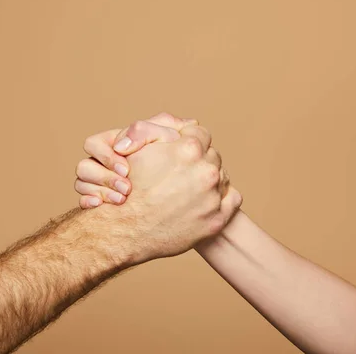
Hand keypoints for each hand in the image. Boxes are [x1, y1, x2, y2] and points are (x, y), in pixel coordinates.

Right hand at [76, 112, 197, 207]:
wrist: (184, 182)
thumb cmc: (176, 151)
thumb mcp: (165, 135)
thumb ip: (144, 131)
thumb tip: (120, 146)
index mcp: (113, 142)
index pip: (93, 144)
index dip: (106, 157)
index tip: (127, 170)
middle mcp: (102, 162)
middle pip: (83, 167)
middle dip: (105, 178)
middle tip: (127, 189)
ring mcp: (99, 182)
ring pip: (81, 184)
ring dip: (101, 192)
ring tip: (123, 200)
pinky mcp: (101, 199)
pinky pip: (84, 201)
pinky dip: (90, 203)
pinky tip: (105, 206)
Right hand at [76, 113, 240, 262]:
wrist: (124, 230)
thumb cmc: (127, 187)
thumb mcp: (136, 146)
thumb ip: (158, 127)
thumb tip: (187, 124)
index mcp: (189, 149)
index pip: (201, 134)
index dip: (187, 141)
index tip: (177, 153)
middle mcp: (206, 171)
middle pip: (212, 155)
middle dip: (198, 161)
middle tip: (179, 173)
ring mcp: (213, 197)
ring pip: (222, 176)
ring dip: (208, 178)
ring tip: (187, 188)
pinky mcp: (216, 220)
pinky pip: (232, 198)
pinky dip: (222, 197)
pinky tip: (205, 199)